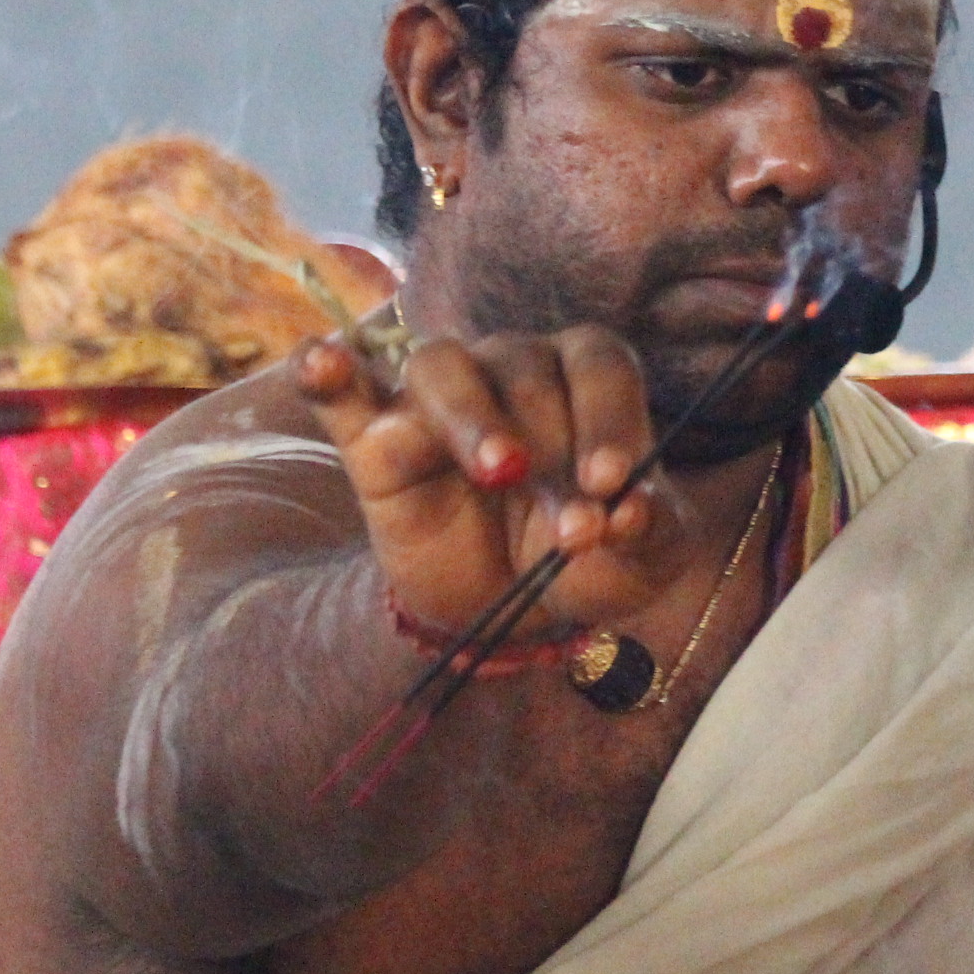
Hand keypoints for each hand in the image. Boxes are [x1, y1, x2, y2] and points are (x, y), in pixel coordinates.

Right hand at [293, 328, 687, 644]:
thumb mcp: (638, 563)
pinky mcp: (375, 438)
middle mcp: (511, 367)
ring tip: (498, 470)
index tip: (611, 484)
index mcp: (583, 377)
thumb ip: (651, 532)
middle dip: (553, 452)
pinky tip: (322, 363)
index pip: (599, 366)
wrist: (509, 611)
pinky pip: (343, 388)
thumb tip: (630, 511)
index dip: (609, 417)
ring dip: (470, 414)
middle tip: (571, 530)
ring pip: (442, 366)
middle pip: (526, 373)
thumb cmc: (584, 562)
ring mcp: (439, 398)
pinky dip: (327, 370)